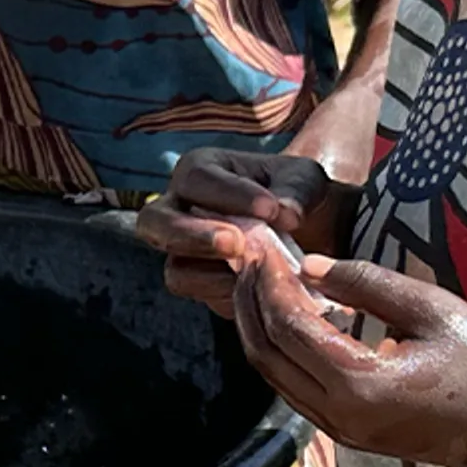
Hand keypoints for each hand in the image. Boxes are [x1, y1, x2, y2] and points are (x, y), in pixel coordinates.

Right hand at [140, 147, 352, 309]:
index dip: (229, 194)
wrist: (311, 232)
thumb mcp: (306, 181)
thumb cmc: (298, 194)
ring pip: (175, 269)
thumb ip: (297, 191)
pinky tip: (259, 288)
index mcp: (200, 169)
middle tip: (235, 244)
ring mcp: (185, 253)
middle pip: (155, 222)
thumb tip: (286, 214)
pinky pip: (200, 297)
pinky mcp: (200, 286)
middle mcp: (179, 209)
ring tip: (253, 271)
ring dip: (211, 274)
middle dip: (192, 235)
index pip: (197, 177)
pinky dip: (228, 294)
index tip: (270, 209)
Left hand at [232, 252, 466, 466]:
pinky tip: (291, 318)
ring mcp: (343, 431)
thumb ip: (366, 284)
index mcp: (362, 384)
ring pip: (274, 377)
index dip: (269, 282)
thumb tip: (309, 266)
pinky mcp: (350, 435)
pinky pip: (296, 391)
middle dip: (251, 303)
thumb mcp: (431, 308)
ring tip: (260, 282)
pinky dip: (282, 353)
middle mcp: (341, 415)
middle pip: (267, 354)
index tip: (262, 246)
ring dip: (260, 328)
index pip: (289, 326)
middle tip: (249, 259)